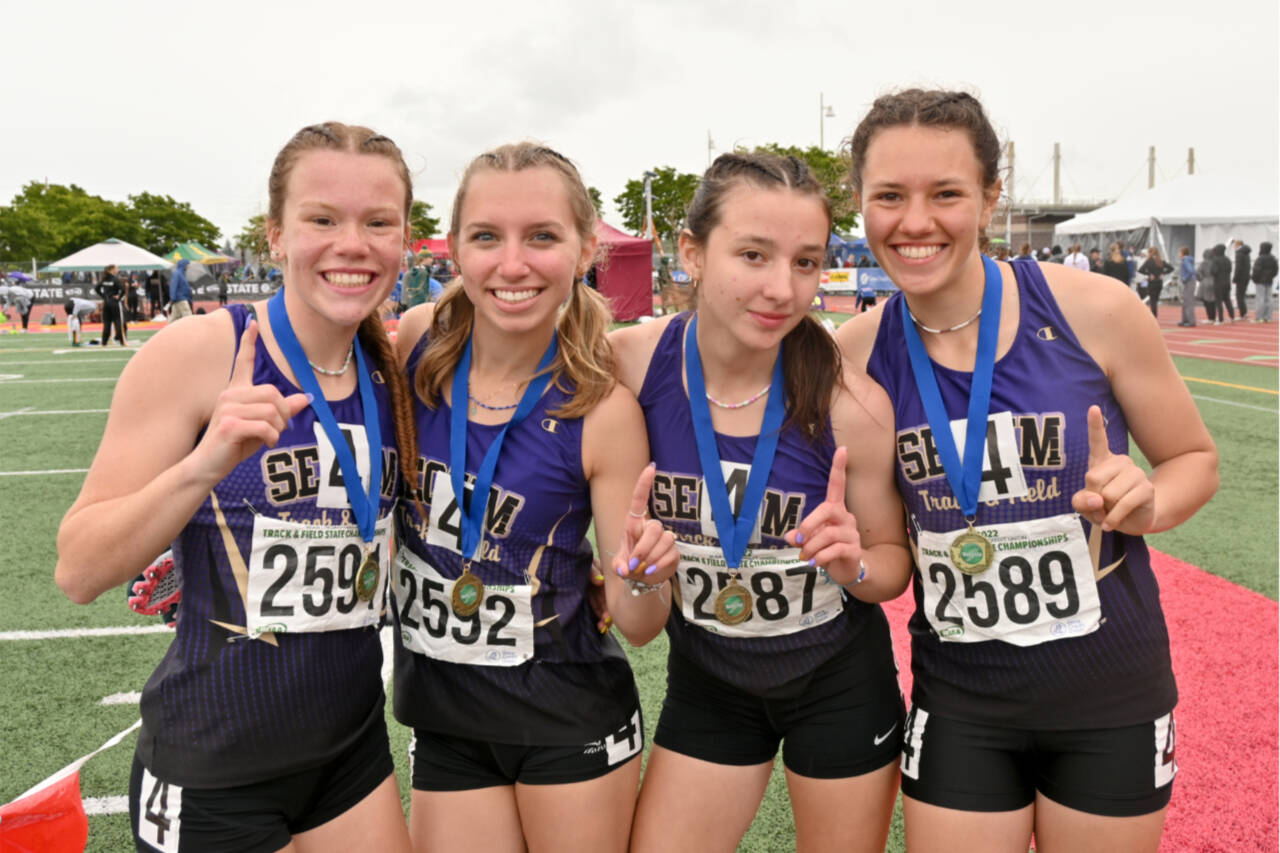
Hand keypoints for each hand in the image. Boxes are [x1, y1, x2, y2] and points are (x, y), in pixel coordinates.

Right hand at [191, 320, 310, 484]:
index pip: (242, 362)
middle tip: (278, 429)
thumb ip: (282, 410)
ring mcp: (228, 409)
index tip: (252, 322)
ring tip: (269, 438)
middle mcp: (229, 395)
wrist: (208, 466)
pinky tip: (266, 443)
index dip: (248, 342)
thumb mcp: (262, 425)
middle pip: (274, 393)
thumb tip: (307, 398)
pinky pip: (266, 427)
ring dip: (278, 428)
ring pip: (272, 411)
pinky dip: (272, 437)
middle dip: (284, 414)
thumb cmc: (234, 445)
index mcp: (235, 392)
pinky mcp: (230, 425)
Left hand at [587, 556, 611, 633]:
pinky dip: (597, 617)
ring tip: (601, 629)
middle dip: (607, 615)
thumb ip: (593, 571)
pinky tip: (599, 627)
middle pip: (606, 603)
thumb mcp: (588, 563)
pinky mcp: (588, 597)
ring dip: (602, 619)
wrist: (568, 560)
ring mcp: (595, 593)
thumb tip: (600, 581)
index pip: (610, 594)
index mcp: (604, 579)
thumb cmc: (581, 560)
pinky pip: (594, 608)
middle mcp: (601, 587)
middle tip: (604, 625)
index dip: (609, 606)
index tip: (607, 616)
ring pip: (601, 608)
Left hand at [613, 463, 677, 585]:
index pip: (640, 500)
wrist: (643, 580)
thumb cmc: (629, 565)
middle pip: (655, 528)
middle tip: (634, 563)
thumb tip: (625, 569)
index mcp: (634, 524)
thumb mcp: (618, 566)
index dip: (645, 484)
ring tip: (642, 568)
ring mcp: (665, 538)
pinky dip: (658, 565)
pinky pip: (670, 554)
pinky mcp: (674, 551)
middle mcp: (651, 527)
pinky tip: (651, 570)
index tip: (651, 467)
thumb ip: (618, 567)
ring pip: (664, 541)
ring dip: (651, 558)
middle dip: (643, 548)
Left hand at [784, 446, 864, 585]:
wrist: (848, 571)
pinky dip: (820, 557)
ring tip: (807, 556)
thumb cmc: (827, 549)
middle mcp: (846, 518)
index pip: (838, 485)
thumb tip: (790, 536)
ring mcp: (852, 534)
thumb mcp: (811, 540)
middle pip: (827, 510)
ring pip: (827, 534)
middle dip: (808, 524)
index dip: (839, 468)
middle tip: (799, 539)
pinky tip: (816, 562)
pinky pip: (834, 550)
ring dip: (811, 547)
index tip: (843, 448)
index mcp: (835, 510)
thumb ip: (800, 535)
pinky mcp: (854, 550)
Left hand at [1070, 405, 1154, 533]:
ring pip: (1107, 494)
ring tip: (1109, 511)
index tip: (1093, 407)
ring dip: (1104, 510)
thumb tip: (1097, 498)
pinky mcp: (1146, 489)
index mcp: (1102, 461)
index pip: (1098, 441)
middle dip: (1092, 498)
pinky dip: (1112, 519)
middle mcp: (1121, 462)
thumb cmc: (1103, 508)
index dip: (1095, 425)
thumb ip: (1080, 501)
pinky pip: (1122, 505)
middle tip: (1099, 505)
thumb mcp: (1084, 505)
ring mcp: (1136, 474)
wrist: (1130, 522)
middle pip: (1093, 478)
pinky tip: (1111, 523)